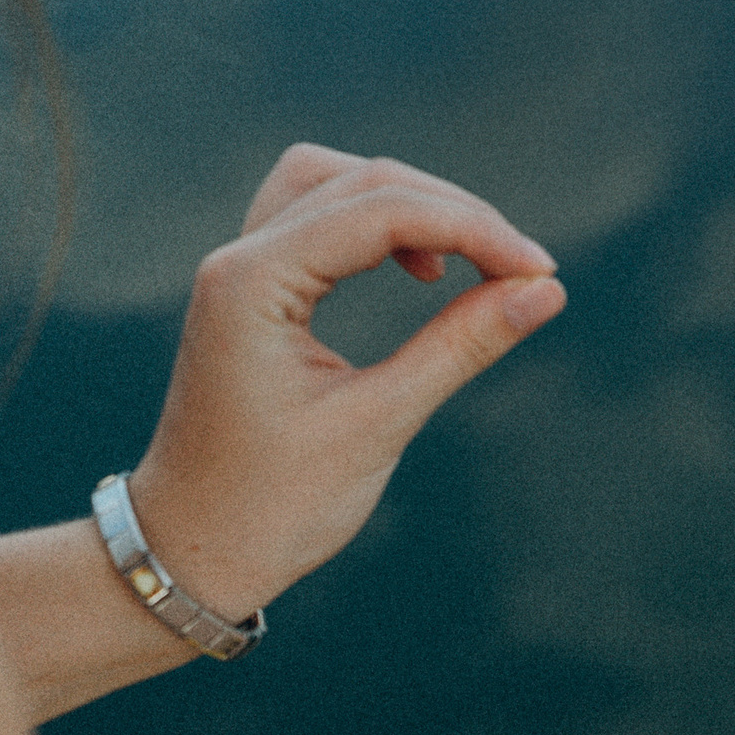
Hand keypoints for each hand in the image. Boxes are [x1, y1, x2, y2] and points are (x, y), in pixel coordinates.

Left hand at [125, 144, 564, 617]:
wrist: (189, 553)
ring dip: (411, 208)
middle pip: (362, 181)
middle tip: (523, 270)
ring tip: (470, 264)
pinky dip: (378, 229)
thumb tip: (545, 290)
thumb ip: (461, 346)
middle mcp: (237, 259)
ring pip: (335, 185)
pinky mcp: (253, 292)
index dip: (473, 230)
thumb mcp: (379, 424)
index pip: (381, 212)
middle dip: (453, 213)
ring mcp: (239, 271)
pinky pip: (318, 220)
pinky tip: (423, 274)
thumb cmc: (272, 505)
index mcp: (252, 284)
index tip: (540, 273)